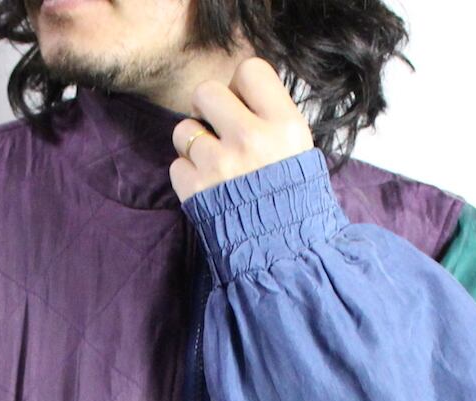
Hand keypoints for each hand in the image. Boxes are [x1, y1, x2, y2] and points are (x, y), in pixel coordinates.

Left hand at [169, 57, 315, 204]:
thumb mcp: (298, 151)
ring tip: (213, 163)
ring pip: (184, 129)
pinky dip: (187, 176)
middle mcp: (252, 139)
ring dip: (193, 143)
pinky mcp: (197, 191)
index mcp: (284, 125)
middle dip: (207, 109)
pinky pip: (176, 165)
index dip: (240, 86)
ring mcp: (221, 165)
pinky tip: (207, 188)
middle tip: (217, 129)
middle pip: (207, 92)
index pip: (249, 70)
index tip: (242, 105)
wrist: (284, 256)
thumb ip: (271, 117)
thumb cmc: (292, 201)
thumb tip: (237, 94)